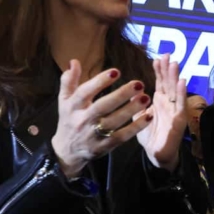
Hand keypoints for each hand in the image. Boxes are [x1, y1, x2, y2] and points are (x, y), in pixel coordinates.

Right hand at [52, 60, 152, 178]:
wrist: (67, 152)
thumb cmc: (69, 119)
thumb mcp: (65, 100)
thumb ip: (69, 81)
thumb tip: (74, 61)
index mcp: (72, 106)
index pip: (85, 92)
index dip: (99, 82)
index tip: (116, 72)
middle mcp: (82, 120)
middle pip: (102, 107)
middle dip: (121, 95)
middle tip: (139, 84)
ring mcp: (93, 135)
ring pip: (114, 122)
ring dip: (131, 110)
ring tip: (146, 97)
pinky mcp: (104, 146)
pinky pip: (122, 136)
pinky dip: (136, 127)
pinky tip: (149, 116)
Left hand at [136, 54, 187, 171]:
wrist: (156, 154)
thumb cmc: (149, 134)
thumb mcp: (139, 115)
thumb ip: (137, 103)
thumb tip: (132, 89)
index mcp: (160, 100)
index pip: (161, 82)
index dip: (160, 70)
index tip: (158, 57)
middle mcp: (169, 103)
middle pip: (169, 82)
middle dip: (168, 69)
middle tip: (167, 54)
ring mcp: (175, 110)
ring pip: (176, 91)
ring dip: (176, 76)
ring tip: (174, 63)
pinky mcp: (179, 120)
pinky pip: (180, 105)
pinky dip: (182, 93)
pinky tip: (182, 82)